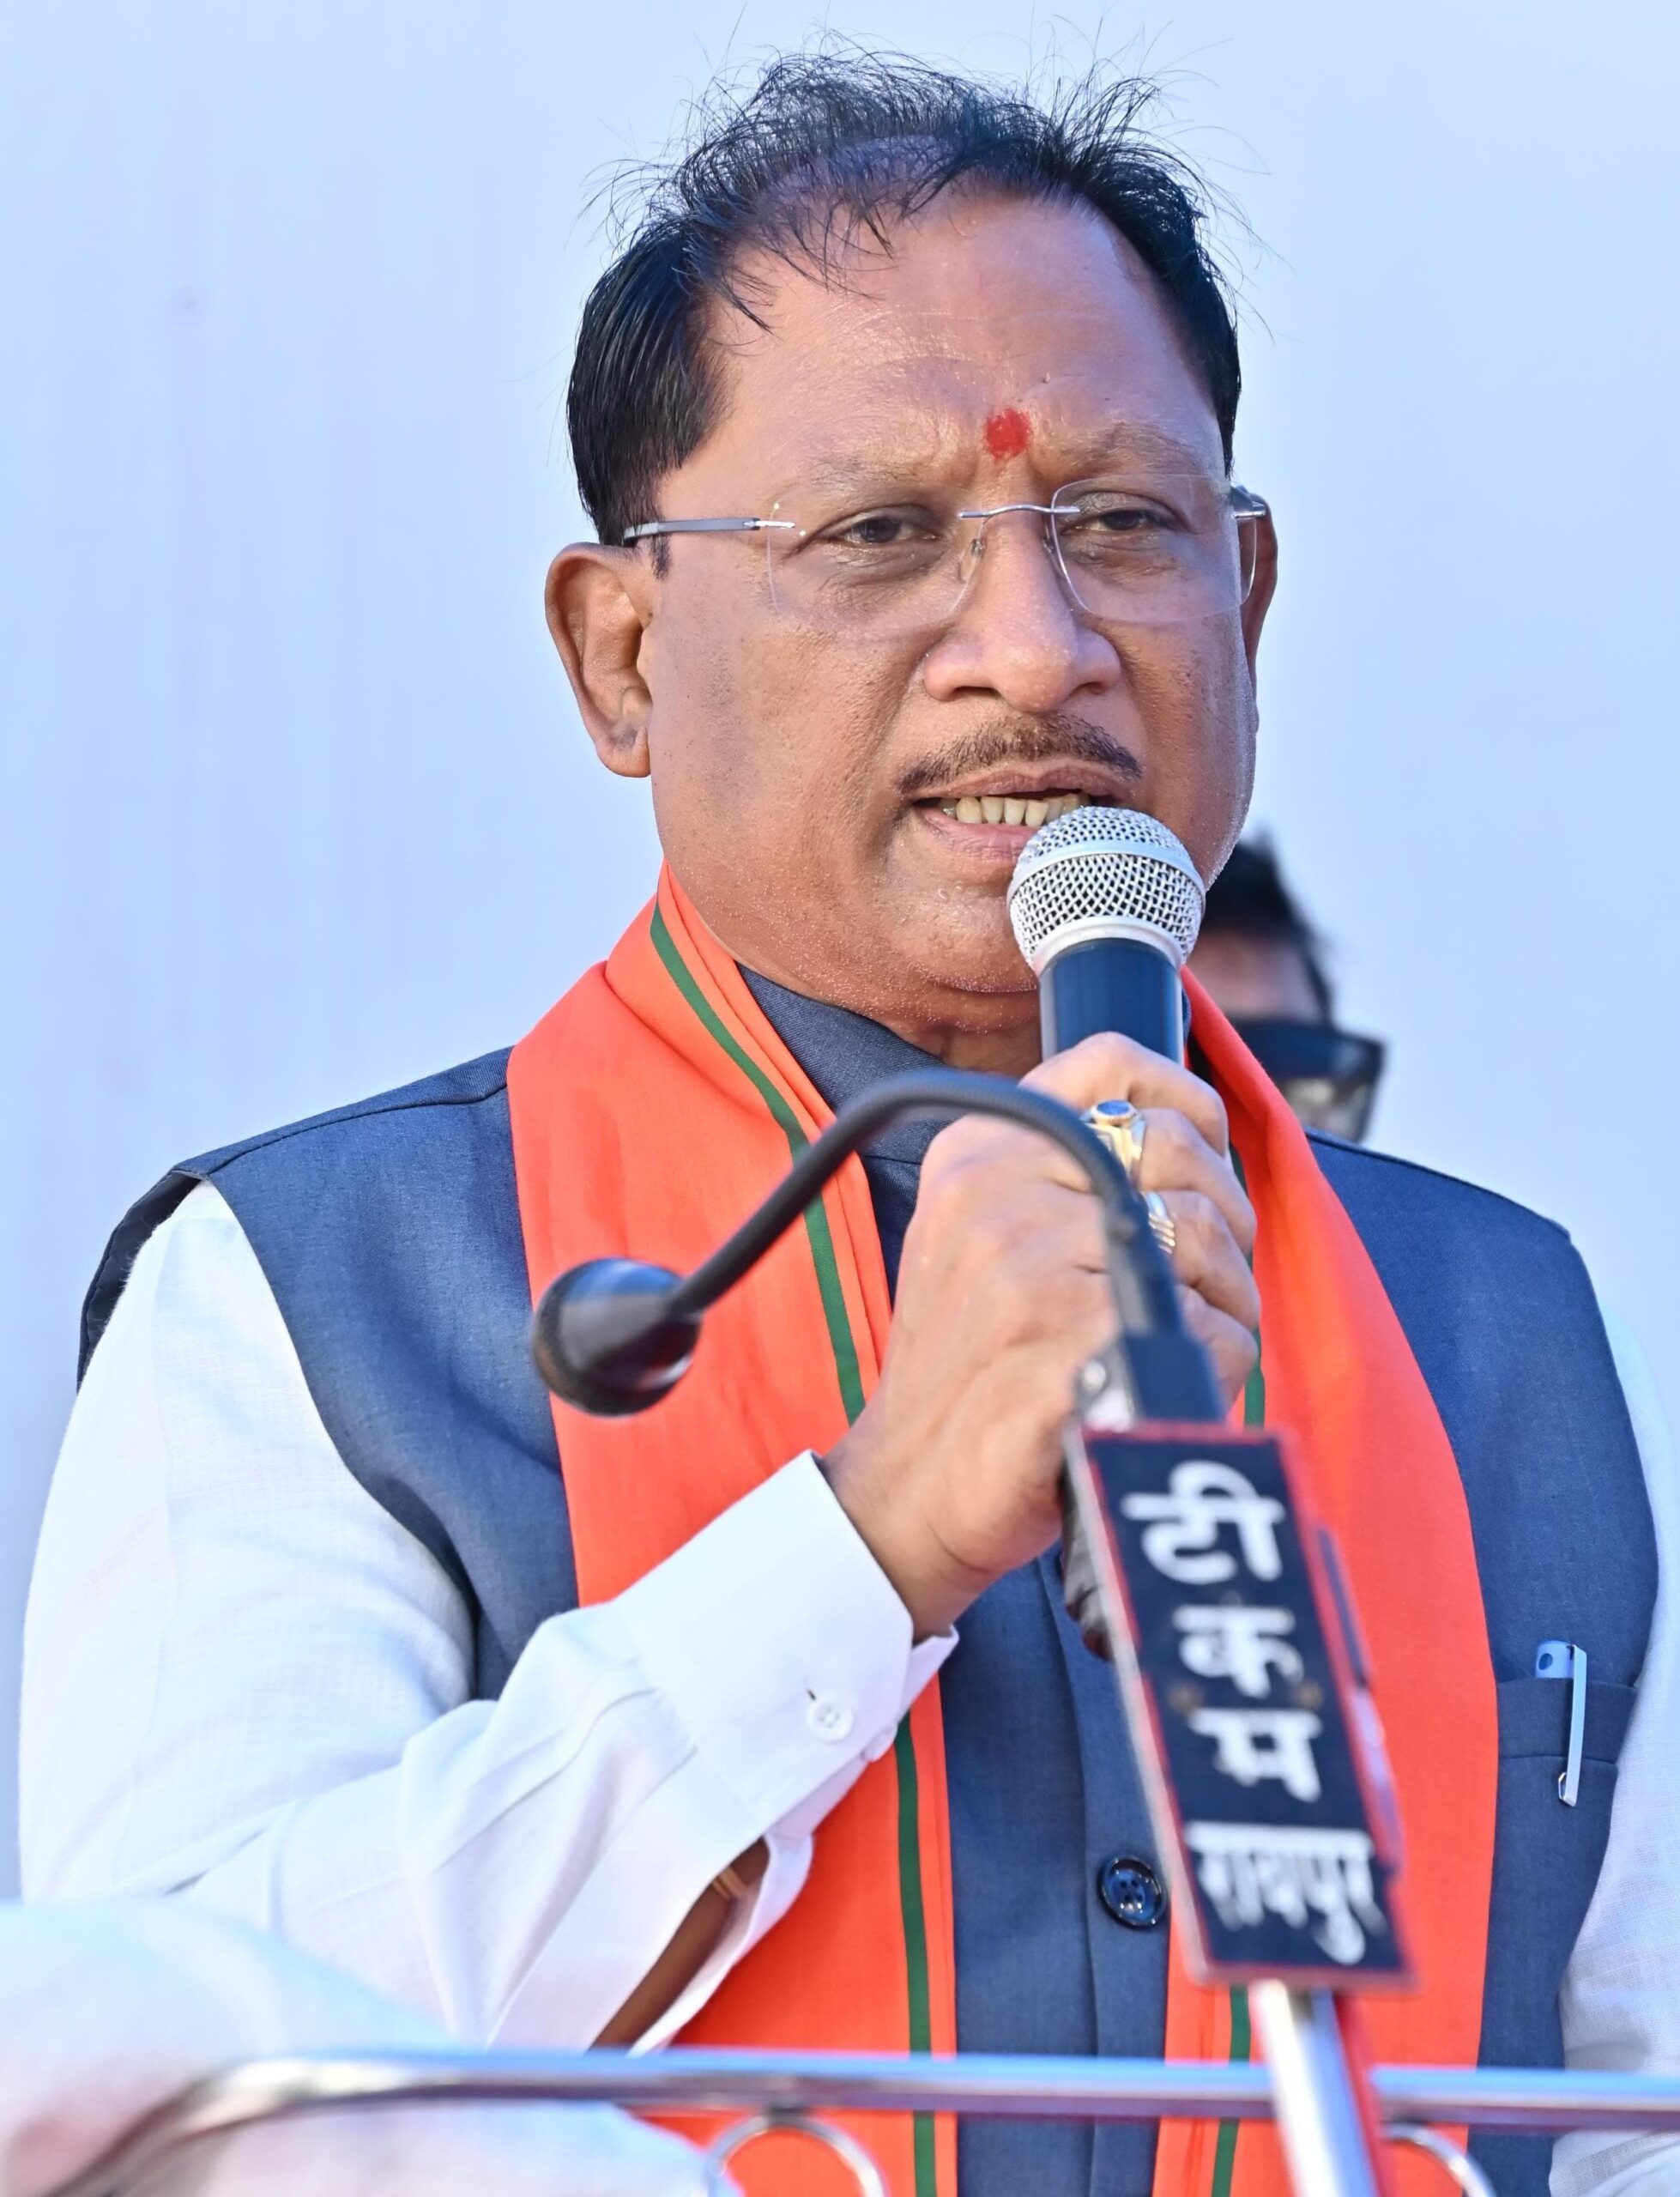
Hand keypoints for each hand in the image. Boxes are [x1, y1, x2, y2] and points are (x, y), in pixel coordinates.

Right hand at [823, 1033, 1258, 1638]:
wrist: (910, 1487)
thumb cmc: (971, 1364)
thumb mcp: (980, 1232)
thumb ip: (1059, 1171)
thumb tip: (1188, 1132)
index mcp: (978, 1150)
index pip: (1112, 1061)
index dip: (1189, 1099)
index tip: (1207, 1150)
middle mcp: (996, 1193)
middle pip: (1182, 1156)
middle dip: (1226, 1220)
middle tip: (1213, 1275)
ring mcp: (1028, 1271)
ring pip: (1205, 1244)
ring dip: (1228, 1302)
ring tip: (1191, 1339)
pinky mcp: (1068, 1351)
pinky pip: (1206, 1332)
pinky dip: (1218, 1366)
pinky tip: (1175, 1385)